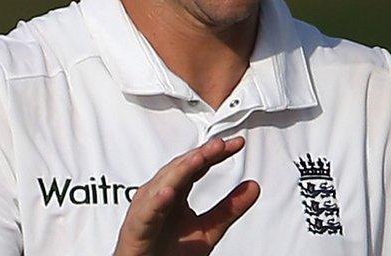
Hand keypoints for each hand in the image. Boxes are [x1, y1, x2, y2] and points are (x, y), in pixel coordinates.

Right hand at [113, 137, 259, 255]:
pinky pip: (147, 212)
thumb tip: (253, 187)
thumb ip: (229, 209)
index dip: (215, 153)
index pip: (197, 165)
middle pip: (181, 168)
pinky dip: (157, 201)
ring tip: (200, 159)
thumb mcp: (208, 230)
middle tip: (221, 145)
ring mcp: (147, 208)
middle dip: (201, 155)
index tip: (237, 144)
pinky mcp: (136, 227)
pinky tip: (169, 193)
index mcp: (177, 191)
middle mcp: (160, 194)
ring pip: (163, 183)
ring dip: (181, 170)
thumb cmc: (168, 251)